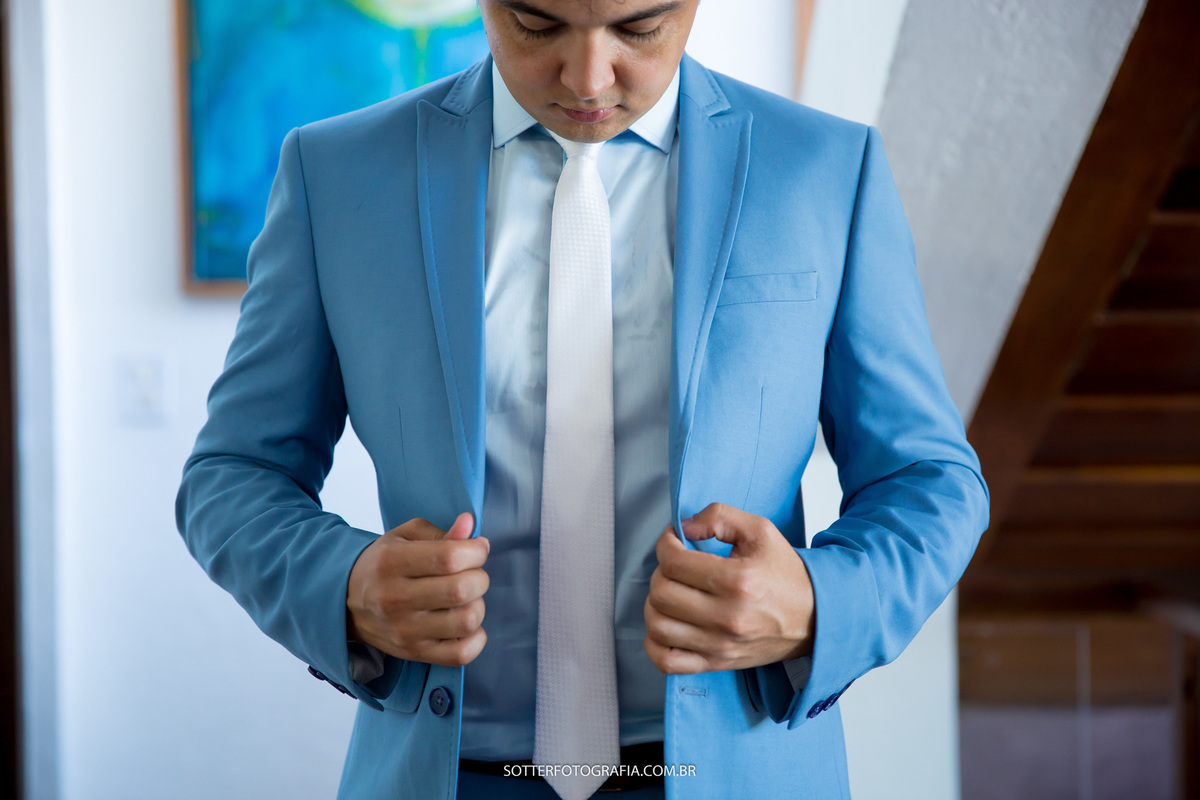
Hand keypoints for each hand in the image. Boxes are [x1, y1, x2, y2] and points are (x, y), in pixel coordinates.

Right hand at [346, 512, 489, 666]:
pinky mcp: (414, 653)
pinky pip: (461, 654)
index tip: (477, 549)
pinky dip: (476, 639)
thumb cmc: (384, 564)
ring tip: (466, 599)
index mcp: (392, 562)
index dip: (475, 551)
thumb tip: (469, 524)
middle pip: (461, 589)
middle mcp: (395, 598)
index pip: (449, 557)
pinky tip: (466, 625)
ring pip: (466, 621)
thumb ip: (441, 532)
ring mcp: (405, 630)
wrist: (346, 602)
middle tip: (471, 574)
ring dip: (477, 606)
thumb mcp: (405, 537)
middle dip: (479, 577)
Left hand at [643, 503, 814, 673]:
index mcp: (738, 581)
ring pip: (658, 625)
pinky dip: (654, 643)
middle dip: (660, 572)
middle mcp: (727, 617)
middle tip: (676, 565)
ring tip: (672, 592)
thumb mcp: (760, 531)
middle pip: (662, 593)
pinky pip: (667, 661)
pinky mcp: (716, 663)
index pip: (674, 562)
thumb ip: (720, 517)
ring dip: (655, 604)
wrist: (815, 618)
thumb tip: (684, 527)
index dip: (665, 544)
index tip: (674, 540)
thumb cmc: (786, 574)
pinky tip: (667, 624)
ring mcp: (720, 644)